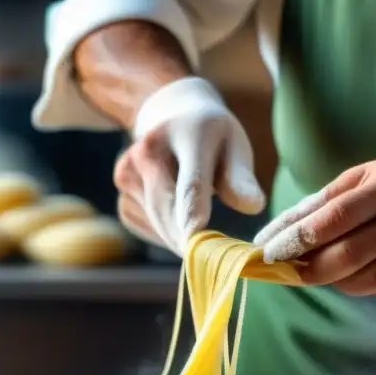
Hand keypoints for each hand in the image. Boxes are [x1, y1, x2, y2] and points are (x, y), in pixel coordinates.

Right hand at [114, 77, 265, 252]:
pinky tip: (177, 212)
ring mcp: (129, 167)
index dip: (192, 213)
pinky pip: (145, 223)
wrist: (170, 114)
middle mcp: (149, 149)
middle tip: (214, 261)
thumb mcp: (234, 146)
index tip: (194, 240)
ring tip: (200, 224)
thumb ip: (241, 178)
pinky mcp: (122, 187)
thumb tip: (253, 206)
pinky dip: (164, 230)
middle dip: (189, 240)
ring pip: (156, 220)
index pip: (190, 181)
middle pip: (168, 208)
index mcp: (188, 134)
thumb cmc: (211, 137)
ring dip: (178, 236)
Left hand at [253, 157, 375, 305]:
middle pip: (349, 257)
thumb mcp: (375, 176)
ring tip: (352, 266)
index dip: (297, 239)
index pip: (335, 216)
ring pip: (371, 282)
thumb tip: (278, 232)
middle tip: (293, 274)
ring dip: (349, 281)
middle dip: (312, 271)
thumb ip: (327, 200)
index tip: (269, 253)